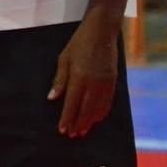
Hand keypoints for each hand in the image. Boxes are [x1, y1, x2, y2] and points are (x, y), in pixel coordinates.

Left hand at [48, 18, 119, 137]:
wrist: (102, 31)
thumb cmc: (79, 43)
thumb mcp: (64, 58)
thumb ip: (60, 80)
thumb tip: (52, 98)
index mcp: (79, 77)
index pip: (72, 104)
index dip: (67, 118)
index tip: (63, 130)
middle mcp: (94, 83)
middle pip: (85, 110)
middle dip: (78, 123)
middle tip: (73, 135)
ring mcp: (105, 83)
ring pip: (98, 108)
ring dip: (90, 121)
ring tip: (83, 131)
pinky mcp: (113, 81)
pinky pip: (108, 102)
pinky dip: (102, 112)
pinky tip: (96, 118)